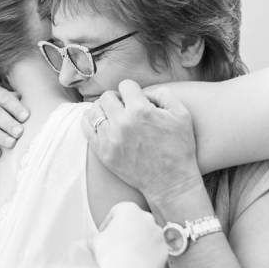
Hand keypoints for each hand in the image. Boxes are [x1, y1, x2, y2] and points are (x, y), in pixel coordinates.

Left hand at [81, 80, 202, 203]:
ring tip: (112, 114)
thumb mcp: (182, 114)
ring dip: (104, 109)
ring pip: (95, 111)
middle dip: (117, 98)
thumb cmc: (179, 148)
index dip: (133, 90)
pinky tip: (95, 118)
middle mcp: (122, 123)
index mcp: (141, 111)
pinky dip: (89, 120)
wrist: (170, 181)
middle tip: (125, 107)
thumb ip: (163, 94)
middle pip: (107, 97)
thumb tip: (144, 92)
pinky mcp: (103, 153)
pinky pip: (87, 129)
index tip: (137, 98)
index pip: (126, 86)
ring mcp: (110, 139)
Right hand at [91, 202, 167, 267]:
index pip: (116, 211)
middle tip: (116, 244)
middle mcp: (147, 217)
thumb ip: (98, 237)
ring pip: (146, 235)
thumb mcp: (96, 241)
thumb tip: (95, 242)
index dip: (108, 223)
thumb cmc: (111, 252)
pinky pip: (154, 249)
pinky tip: (137, 263)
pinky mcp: (164, 248)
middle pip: (134, 221)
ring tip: (127, 255)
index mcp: (129, 210)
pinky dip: (147, 254)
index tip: (103, 234)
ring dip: (138, 242)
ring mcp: (158, 233)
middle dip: (126, 231)